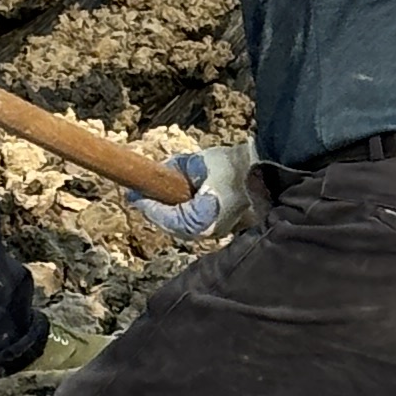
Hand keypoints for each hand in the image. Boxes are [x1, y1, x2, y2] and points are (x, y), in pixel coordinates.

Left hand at [139, 139, 253, 242]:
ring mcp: (216, 232)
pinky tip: (174, 203)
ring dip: (167, 215)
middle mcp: (208, 232)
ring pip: (182, 228)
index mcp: (201, 219)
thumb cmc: (231, 165)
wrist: (262, 169)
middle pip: (172, 226)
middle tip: (139, 196)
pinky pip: (194, 225)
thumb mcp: (196, 162)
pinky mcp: (221, 228)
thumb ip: (172, 170)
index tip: (133, 194)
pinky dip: (181, 216)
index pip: (166, 218)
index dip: (147, 206)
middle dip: (155, 211)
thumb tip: (153, 175)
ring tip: (153, 199)